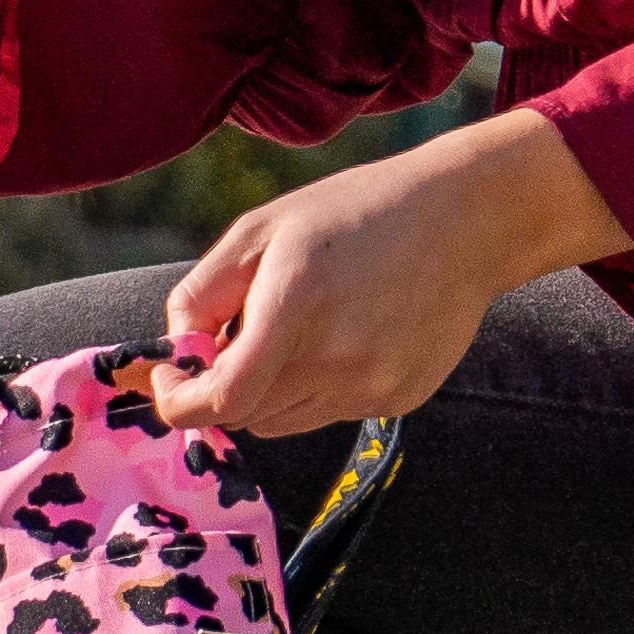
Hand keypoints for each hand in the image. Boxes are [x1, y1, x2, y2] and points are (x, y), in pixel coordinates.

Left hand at [148, 111, 630, 441]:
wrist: (463, 220)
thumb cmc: (350, 213)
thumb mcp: (260, 230)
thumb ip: (201, 295)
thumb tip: (175, 356)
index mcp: (295, 308)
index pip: (219, 402)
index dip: (179, 401)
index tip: (170, 376)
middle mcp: (337, 360)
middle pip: (245, 415)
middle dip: (221, 384)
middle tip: (237, 330)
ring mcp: (373, 387)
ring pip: (283, 421)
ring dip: (267, 388)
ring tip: (300, 322)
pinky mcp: (399, 400)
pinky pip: (329, 412)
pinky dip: (315, 386)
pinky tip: (348, 331)